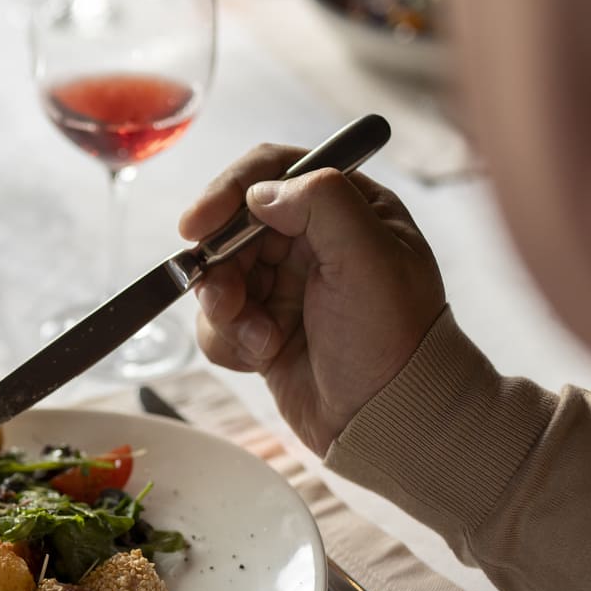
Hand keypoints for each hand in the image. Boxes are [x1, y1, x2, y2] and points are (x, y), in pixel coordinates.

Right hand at [179, 145, 446, 454]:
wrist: (385, 420)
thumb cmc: (392, 339)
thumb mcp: (369, 257)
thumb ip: (321, 202)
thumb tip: (259, 193)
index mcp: (348, 208)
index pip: (274, 170)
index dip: (230, 190)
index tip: (199, 223)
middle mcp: (314, 240)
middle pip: (233, 225)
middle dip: (222, 264)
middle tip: (227, 301)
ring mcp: (286, 284)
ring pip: (218, 274)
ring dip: (225, 308)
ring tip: (259, 339)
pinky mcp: (264, 326)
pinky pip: (218, 320)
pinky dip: (229, 339)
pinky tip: (263, 357)